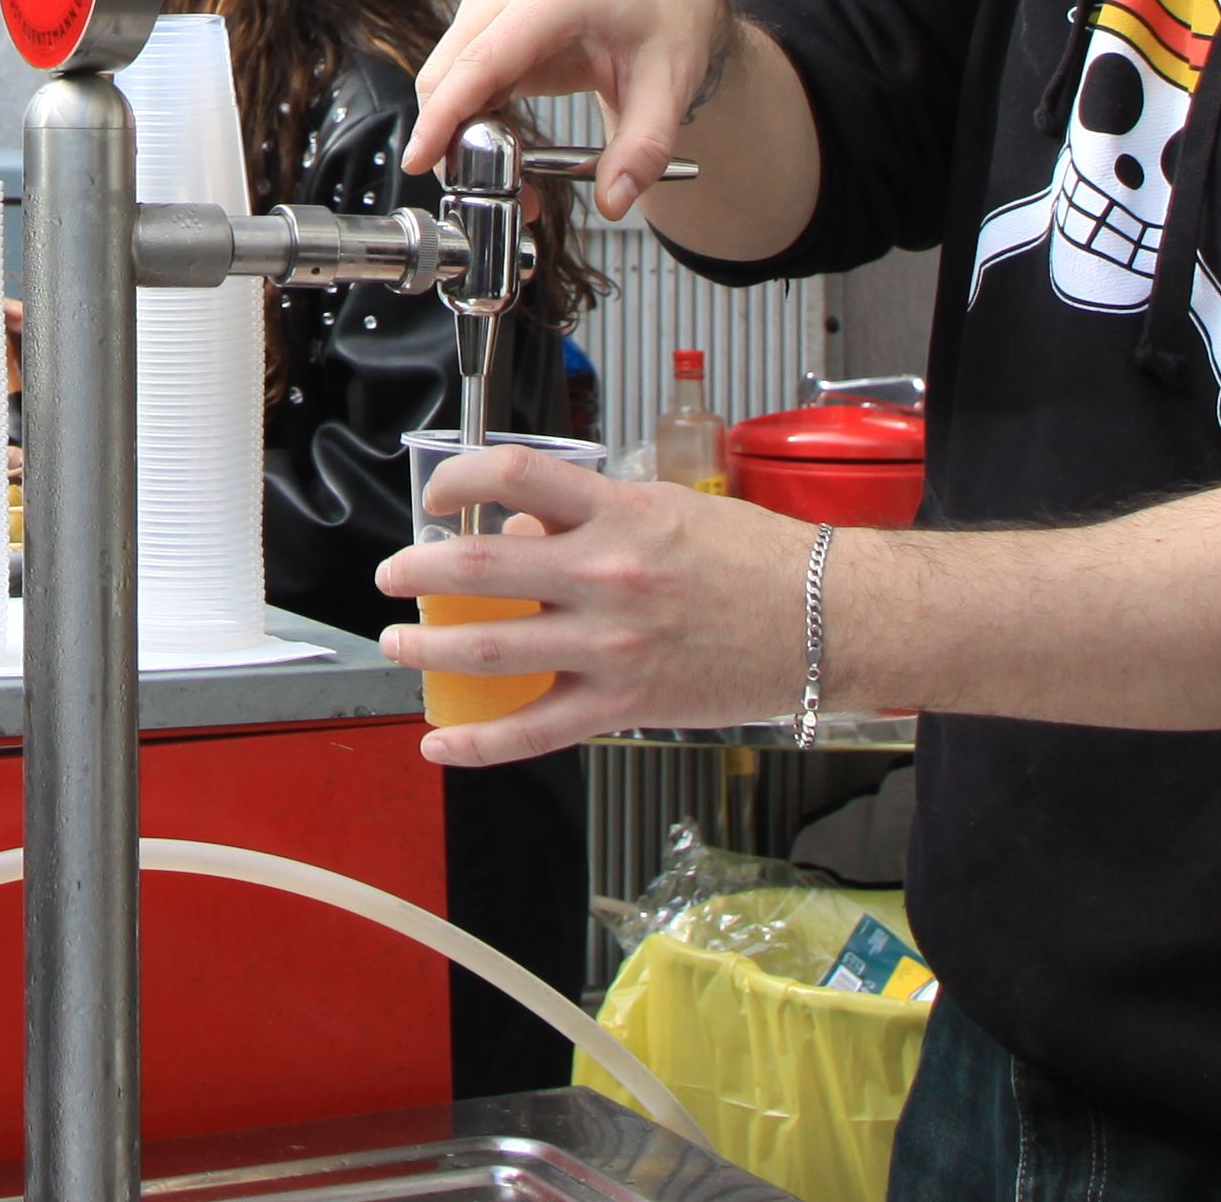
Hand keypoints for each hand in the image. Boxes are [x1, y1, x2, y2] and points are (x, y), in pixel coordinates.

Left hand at [371, 444, 810, 763]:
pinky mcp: (624, 703)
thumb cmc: (758, 559)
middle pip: (480, 567)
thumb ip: (594, 514)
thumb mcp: (669, 508)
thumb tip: (523, 524)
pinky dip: (478, 743)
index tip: (436, 498)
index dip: (456, 481)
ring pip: (490, 649)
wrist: (827, 619)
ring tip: (400, 646)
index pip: (510, 476)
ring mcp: (611, 644)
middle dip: (417, 572)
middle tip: (392, 576)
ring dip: (428, 649)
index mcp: (618, 514)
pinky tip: (443, 744)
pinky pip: (533, 729)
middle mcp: (607, 576)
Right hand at [404, 0, 736, 217]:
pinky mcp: (488, 22)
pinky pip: (459, 76)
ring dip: (460, 132)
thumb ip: (643, 149)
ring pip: (444, 76)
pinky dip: (468, 117)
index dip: (444, 114)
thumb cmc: (666, 23)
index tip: (420, 160)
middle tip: (494, 194)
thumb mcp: (669, 89)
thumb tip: (613, 200)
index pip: (480, 61)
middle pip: (448, 72)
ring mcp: (493, 4)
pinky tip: (503, 146)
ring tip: (511, 178)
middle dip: (453, 139)